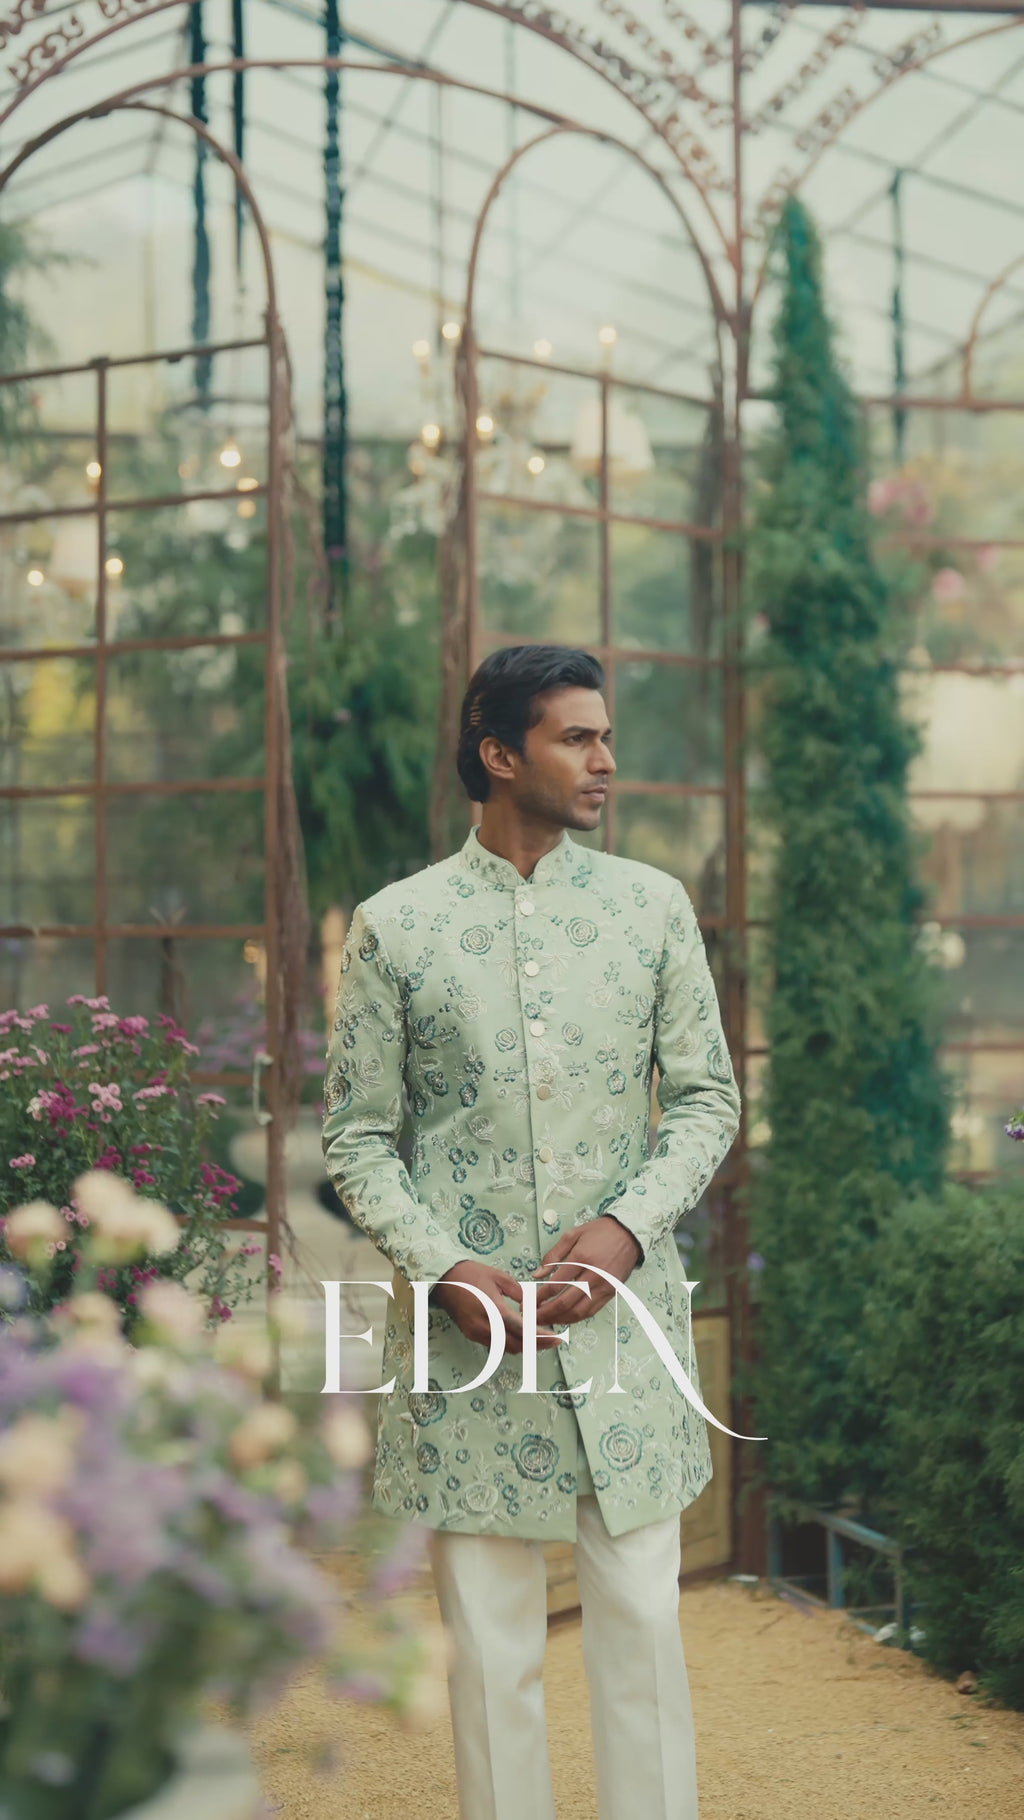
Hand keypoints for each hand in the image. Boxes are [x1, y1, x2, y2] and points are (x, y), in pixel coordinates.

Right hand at [433, 1260, 561, 1356]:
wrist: (443, 1279)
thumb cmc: (471, 1274)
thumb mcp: (499, 1277)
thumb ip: (520, 1293)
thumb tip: (534, 1306)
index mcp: (494, 1311)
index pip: (523, 1330)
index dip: (542, 1337)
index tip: (557, 1338)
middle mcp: (485, 1327)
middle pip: (517, 1345)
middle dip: (537, 1345)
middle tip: (553, 1340)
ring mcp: (477, 1333)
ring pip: (507, 1348)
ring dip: (524, 1345)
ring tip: (539, 1337)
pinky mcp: (472, 1335)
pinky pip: (496, 1345)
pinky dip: (510, 1342)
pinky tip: (519, 1334)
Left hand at [531, 1215, 641, 1328]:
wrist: (629, 1234)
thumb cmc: (599, 1232)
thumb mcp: (572, 1235)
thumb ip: (553, 1255)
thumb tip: (537, 1274)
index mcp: (581, 1258)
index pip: (555, 1284)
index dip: (540, 1296)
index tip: (529, 1301)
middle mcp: (593, 1275)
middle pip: (565, 1302)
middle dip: (546, 1313)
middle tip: (533, 1317)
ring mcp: (604, 1286)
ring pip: (578, 1311)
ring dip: (560, 1319)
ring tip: (546, 1321)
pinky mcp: (611, 1293)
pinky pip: (591, 1311)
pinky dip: (576, 1318)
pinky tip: (564, 1318)